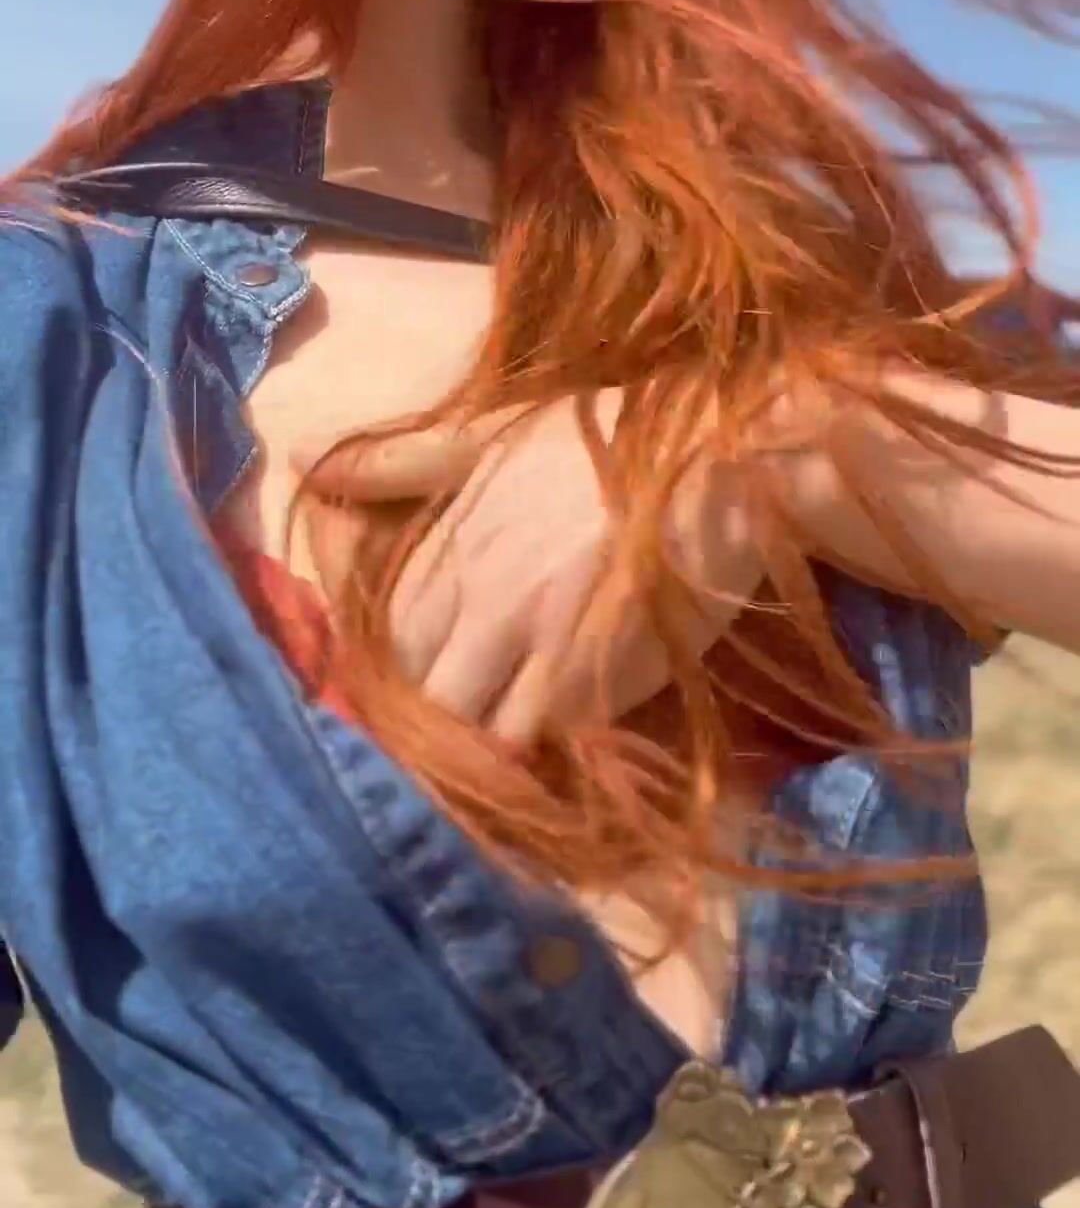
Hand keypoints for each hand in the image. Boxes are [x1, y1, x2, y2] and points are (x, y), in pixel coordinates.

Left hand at [348, 392, 763, 746]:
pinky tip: (550, 765)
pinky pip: (544, 745)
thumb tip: (304, 463)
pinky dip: (540, 761)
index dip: (396, 678)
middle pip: (423, 697)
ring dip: (481, 757)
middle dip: (431, 728)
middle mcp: (482, 599)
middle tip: (453, 748)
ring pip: (475, 735)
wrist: (724, 458)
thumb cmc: (608, 441)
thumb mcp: (494, 434)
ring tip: (496, 773)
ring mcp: (539, 645)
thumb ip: (400, 460)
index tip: (416, 696)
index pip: (387, 641)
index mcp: (450, 546)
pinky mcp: (598, 681)